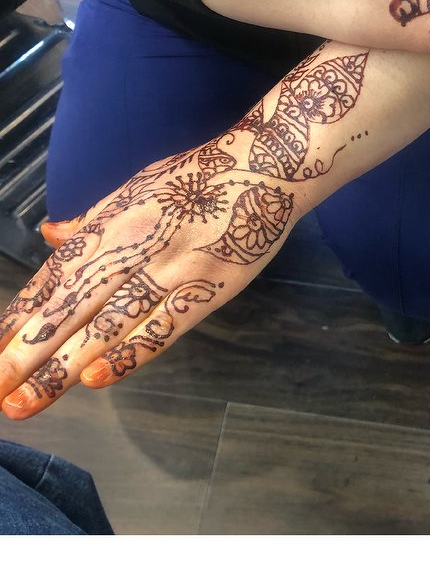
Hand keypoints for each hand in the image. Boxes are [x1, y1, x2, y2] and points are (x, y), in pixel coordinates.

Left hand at [0, 43, 369, 419]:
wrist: (265, 166)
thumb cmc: (200, 177)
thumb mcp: (139, 185)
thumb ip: (94, 218)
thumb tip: (51, 234)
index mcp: (111, 223)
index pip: (54, 278)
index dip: (20, 318)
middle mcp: (132, 246)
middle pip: (69, 307)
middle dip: (25, 353)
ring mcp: (171, 268)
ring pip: (107, 324)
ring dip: (61, 366)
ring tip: (26, 402)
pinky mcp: (209, 288)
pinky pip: (164, 326)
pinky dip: (130, 353)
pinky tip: (95, 379)